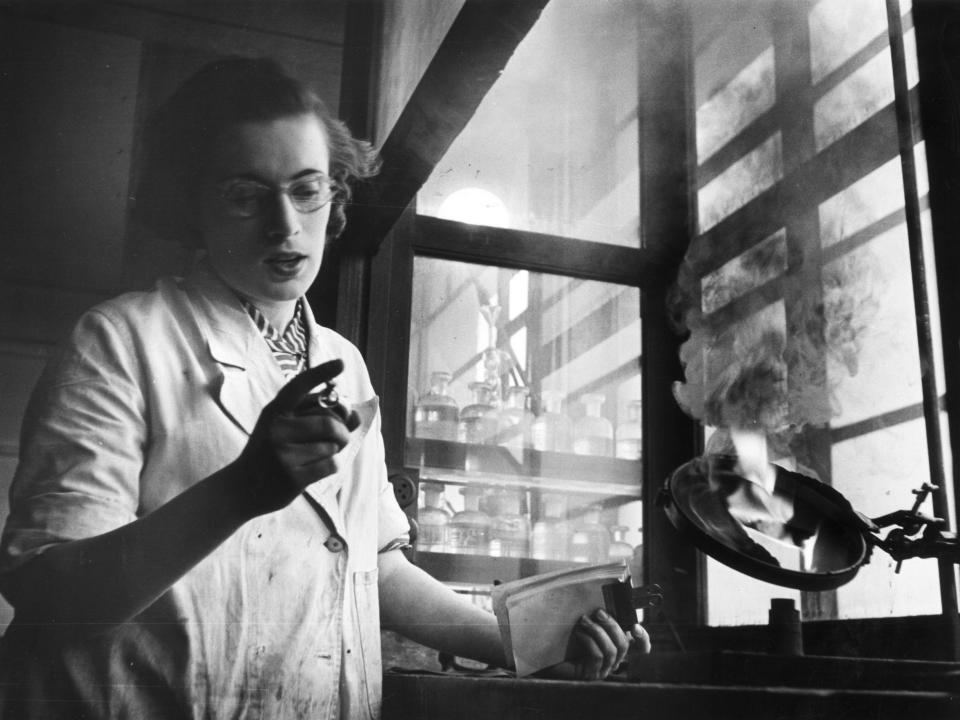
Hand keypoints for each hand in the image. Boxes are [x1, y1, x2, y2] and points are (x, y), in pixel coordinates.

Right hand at [236, 359, 359, 514]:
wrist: (240, 489)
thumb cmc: (269, 452)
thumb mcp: (283, 427)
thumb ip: (316, 416)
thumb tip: (356, 416)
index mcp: (274, 411)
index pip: (299, 386)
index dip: (321, 373)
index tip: (341, 363)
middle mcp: (277, 429)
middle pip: (330, 422)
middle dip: (343, 430)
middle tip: (339, 437)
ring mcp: (284, 454)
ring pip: (333, 444)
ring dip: (336, 449)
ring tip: (320, 453)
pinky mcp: (293, 477)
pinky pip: (331, 464)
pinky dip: (332, 465)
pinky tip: (316, 468)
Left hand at [564, 608, 650, 680]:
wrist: (547, 655)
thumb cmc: (567, 638)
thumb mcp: (586, 625)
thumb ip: (598, 618)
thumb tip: (604, 603)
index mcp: (615, 648)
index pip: (639, 648)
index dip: (643, 639)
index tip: (635, 627)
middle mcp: (612, 661)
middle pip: (623, 644)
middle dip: (612, 625)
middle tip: (598, 612)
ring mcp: (602, 670)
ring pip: (611, 650)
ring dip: (598, 631)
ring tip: (583, 620)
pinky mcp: (591, 674)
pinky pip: (597, 656)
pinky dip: (589, 641)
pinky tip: (578, 633)